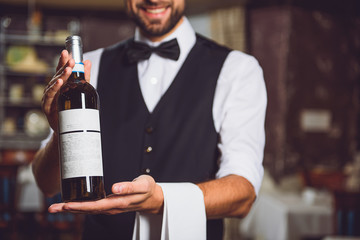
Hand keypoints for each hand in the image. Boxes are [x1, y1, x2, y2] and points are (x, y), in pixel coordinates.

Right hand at [42, 50, 90, 131]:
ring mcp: (48, 97)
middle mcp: (53, 89)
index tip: (67, 52)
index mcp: (60, 85)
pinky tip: (59, 83)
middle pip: (57, 75)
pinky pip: (50, 95)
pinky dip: (54, 88)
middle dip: (64, 67)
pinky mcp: (47, 105)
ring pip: (54, 84)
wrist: (65, 129)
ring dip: (61, 76)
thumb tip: (87, 62)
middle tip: (72, 61)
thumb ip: (84, 77)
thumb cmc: (70, 109)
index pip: (60, 70)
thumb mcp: (81, 91)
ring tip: (68, 70)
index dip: (63, 61)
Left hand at [48, 175, 163, 214]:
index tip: (67, 204)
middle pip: (88, 210)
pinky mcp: (110, 205)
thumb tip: (114, 189)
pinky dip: (80, 206)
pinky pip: (92, 207)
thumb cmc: (148, 189)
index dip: (80, 206)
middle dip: (69, 209)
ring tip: (56, 207)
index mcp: (118, 203)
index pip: (95, 206)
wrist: (153, 197)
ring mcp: (110, 208)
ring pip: (88, 210)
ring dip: (72, 209)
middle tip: (53, 208)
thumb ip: (129, 187)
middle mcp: (112, 208)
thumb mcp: (142, 185)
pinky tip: (73, 204)